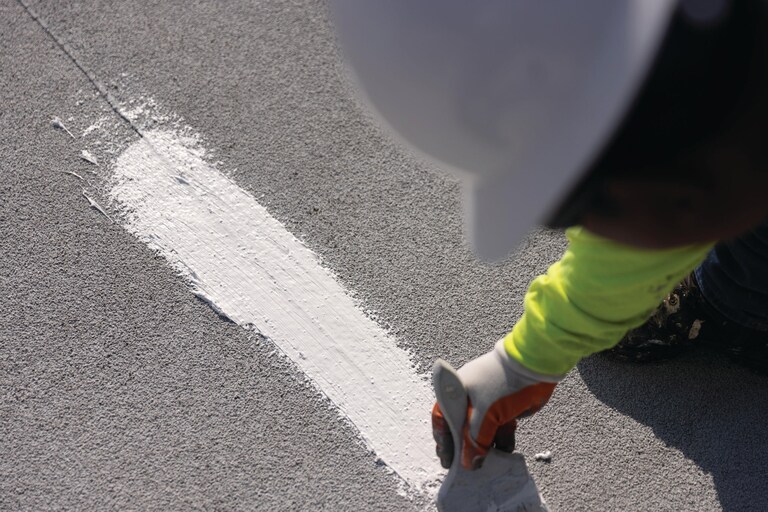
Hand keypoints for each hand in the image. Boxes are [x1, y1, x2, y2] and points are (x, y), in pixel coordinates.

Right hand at [431, 340, 560, 469]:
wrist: (534, 367)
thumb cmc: (501, 384)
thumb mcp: (484, 414)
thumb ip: (474, 441)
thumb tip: (469, 464)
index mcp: (455, 392)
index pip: (442, 419)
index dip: (443, 440)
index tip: (447, 461)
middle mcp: (468, 398)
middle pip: (461, 427)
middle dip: (464, 447)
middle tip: (466, 467)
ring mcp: (487, 403)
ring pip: (481, 431)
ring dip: (484, 447)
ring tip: (486, 466)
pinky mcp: (504, 409)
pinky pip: (498, 429)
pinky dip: (500, 441)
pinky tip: (503, 455)